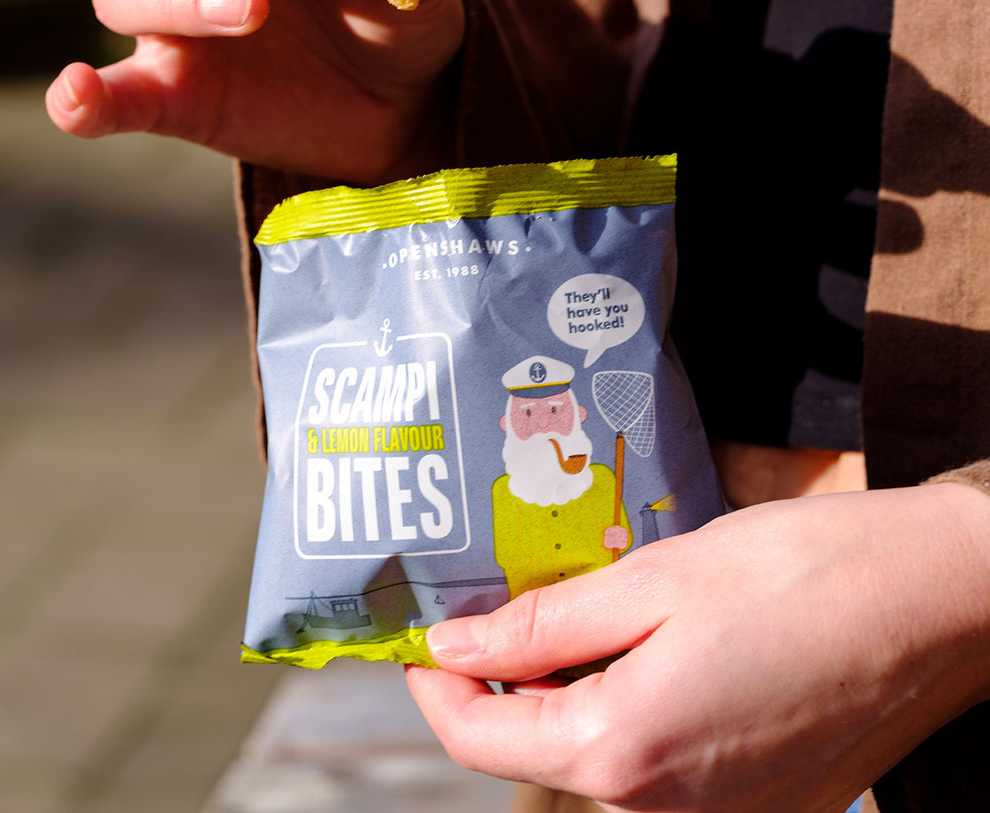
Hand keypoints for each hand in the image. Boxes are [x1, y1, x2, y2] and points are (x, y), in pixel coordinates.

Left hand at [407, 485, 989, 811]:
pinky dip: (633, 713)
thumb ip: (540, 626)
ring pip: (599, 758)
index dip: (436, 685)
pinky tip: (656, 649)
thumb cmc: (800, 574)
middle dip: (505, 684)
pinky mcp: (761, 807)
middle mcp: (665, 810)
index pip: (480, 740)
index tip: (425, 634)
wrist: (943, 603)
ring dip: (572, 695)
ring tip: (590, 614)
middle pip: (538, 752)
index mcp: (625, 750)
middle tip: (505, 601)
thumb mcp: (651, 581)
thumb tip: (452, 646)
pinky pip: (661, 769)